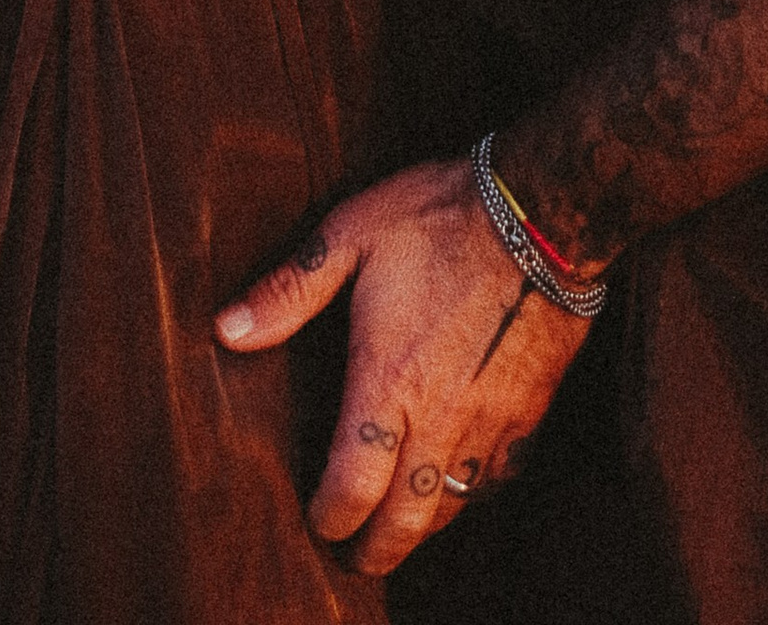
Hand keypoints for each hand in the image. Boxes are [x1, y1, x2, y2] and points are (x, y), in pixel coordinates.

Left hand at [214, 158, 589, 571]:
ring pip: (453, 506)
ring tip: (400, 527)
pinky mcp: (530, 411)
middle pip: (405, 521)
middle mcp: (440, 415)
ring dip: (421, 525)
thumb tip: (226, 330)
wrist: (541, 211)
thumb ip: (289, 289)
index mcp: (388, 380)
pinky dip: (473, 493)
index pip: (353, 488)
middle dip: (375, 550)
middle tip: (356, 557)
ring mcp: (490, 420)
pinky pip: (498, 478)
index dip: (330, 518)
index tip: (317, 521)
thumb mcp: (351, 233)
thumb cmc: (440, 215)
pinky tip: (460, 483)